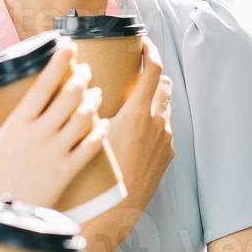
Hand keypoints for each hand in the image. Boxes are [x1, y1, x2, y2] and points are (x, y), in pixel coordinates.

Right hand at [0, 40, 108, 206]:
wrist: (3, 217)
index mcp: (18, 124)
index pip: (42, 85)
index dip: (58, 63)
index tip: (69, 46)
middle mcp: (38, 134)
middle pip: (68, 97)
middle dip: (81, 78)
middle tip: (87, 70)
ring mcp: (55, 152)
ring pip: (82, 118)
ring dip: (93, 101)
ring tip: (97, 92)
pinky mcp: (67, 171)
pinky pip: (90, 147)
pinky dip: (99, 132)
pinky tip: (104, 123)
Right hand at [104, 38, 174, 210]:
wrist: (118, 209)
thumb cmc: (98, 174)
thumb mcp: (90, 135)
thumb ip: (89, 111)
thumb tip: (83, 94)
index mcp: (137, 113)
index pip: (153, 70)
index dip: (151, 51)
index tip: (143, 43)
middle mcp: (157, 123)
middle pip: (164, 85)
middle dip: (154, 74)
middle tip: (137, 70)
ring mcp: (165, 140)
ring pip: (165, 109)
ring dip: (153, 100)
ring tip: (134, 102)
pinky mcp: (168, 155)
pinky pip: (164, 130)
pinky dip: (154, 123)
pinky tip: (137, 131)